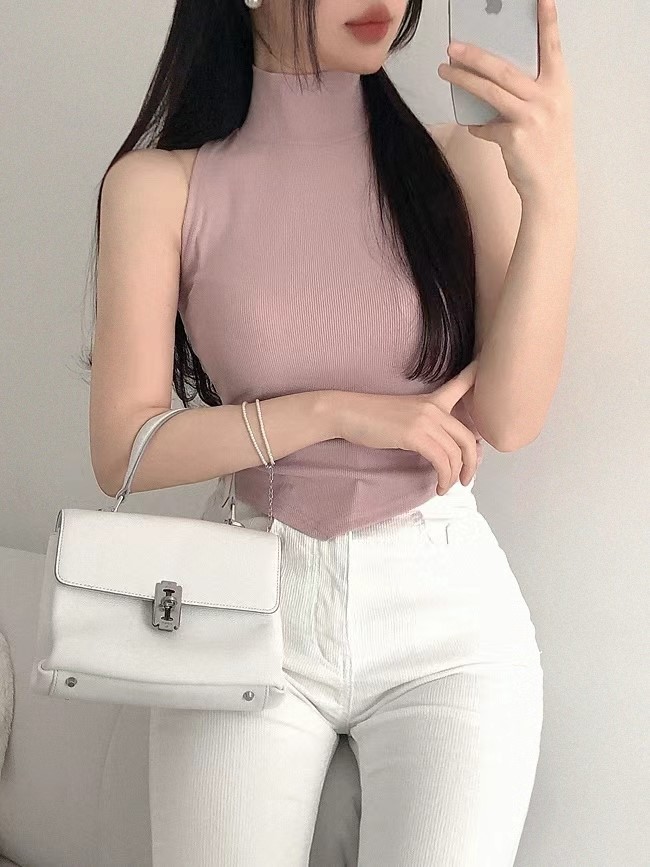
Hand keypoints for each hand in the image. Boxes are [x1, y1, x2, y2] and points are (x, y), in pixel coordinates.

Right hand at [335, 360, 480, 495]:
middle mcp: (433, 408)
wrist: (346, 413)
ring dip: (455, 476)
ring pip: (456, 453)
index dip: (479, 375)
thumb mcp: (403, 414)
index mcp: (431, 400)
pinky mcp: (415, 435)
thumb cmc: (369, 417)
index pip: (462, 383)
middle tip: (467, 478)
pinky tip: (438, 486)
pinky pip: (442, 461)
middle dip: (473, 463)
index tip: (490, 368)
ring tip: (446, 487)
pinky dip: (444, 477)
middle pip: (468, 437)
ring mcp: (425, 420)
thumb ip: (425, 424)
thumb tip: (438, 446)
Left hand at [438, 0, 576, 204]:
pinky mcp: (514, 137)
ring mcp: (531, 117)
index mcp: (559, 87)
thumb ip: (528, 95)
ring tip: (444, 70)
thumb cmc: (547, 148)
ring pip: (489, 91)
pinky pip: (486, 126)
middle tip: (453, 46)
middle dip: (475, 55)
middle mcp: (547, 99)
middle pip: (504, 69)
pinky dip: (478, 126)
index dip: (547, 22)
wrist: (551, 186)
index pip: (553, 48)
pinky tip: (475, 126)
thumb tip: (492, 83)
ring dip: (463, 79)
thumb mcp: (548, 114)